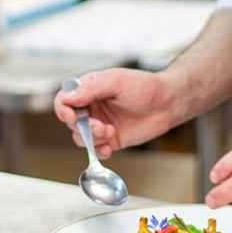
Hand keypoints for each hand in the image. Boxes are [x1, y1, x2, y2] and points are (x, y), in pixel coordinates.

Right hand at [54, 68, 176, 159]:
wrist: (168, 102)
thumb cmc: (144, 86)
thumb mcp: (116, 81)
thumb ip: (90, 88)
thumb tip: (68, 98)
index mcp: (89, 89)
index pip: (64, 100)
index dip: (64, 110)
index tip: (73, 117)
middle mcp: (92, 107)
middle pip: (70, 122)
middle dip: (83, 127)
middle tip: (100, 126)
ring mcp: (100, 124)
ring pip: (80, 138)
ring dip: (92, 139)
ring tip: (110, 132)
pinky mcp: (111, 139)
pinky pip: (96, 149)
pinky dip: (99, 151)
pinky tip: (109, 147)